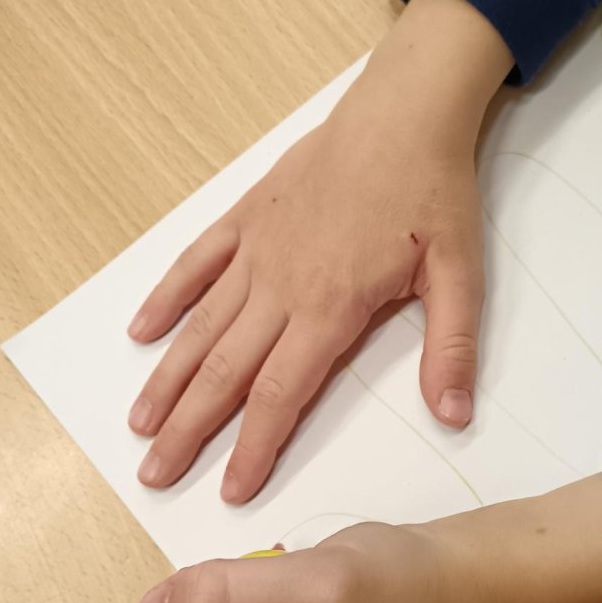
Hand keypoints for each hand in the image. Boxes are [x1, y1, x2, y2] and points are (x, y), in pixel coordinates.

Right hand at [127, 0, 512, 501]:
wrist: (404, 113)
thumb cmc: (433, 193)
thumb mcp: (461, 274)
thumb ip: (451, 348)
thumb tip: (454, 417)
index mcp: (332, 307)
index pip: (281, 393)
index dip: (254, 446)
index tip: (229, 490)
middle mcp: (282, 285)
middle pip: (225, 371)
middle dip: (188, 430)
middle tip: (154, 475)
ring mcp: (258, 249)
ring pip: (202, 325)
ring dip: (168, 377)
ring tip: (140, 424)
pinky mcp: (248, 216)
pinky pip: (197, 262)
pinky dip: (168, 296)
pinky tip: (143, 332)